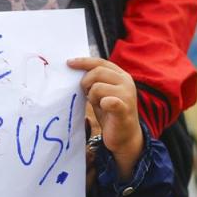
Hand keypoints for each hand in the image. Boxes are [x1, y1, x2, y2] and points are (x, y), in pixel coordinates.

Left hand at [68, 57, 143, 181]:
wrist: (124, 135)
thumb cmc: (109, 111)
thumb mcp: (101, 91)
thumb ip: (94, 79)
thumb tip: (74, 66)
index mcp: (121, 75)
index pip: (100, 62)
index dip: (83, 61)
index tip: (68, 63)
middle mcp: (126, 82)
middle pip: (97, 72)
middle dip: (85, 82)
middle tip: (86, 93)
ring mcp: (127, 95)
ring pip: (97, 86)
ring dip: (92, 96)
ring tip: (97, 104)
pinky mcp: (124, 109)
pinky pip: (108, 101)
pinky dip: (102, 103)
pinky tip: (103, 107)